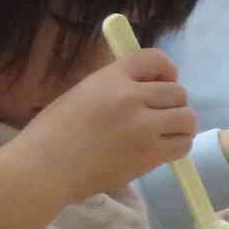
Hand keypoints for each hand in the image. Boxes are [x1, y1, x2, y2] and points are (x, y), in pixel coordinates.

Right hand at [15, 50, 195, 204]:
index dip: (165, 70)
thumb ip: (116, 87)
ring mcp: (143, 127)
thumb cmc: (52, 134)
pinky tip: (163, 149)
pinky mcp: (149, 155)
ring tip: (164, 133)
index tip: (162, 81)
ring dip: (179, 125)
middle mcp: (131, 98)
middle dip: (171, 103)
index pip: (155, 59)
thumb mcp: (82, 94)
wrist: (42, 170)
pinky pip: (182, 145)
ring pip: (187, 117)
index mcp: (110, 78)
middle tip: (157, 115)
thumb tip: (149, 87)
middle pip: (177, 91)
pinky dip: (177, 146)